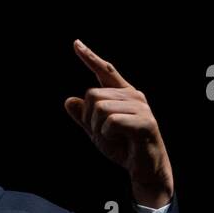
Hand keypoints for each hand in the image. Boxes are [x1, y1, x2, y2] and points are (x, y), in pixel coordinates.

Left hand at [64, 39, 174, 207]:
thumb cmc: (123, 148)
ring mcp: (141, 107)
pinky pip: (110, 121)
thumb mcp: (97, 132)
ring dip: (98, 128)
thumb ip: (83, 117)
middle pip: (92, 95)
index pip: (104, 71)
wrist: (144, 168)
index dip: (90, 57)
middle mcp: (133, 95)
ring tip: (115, 138)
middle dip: (90, 118)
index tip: (76, 43)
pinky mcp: (144, 121)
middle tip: (105, 134)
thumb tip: (68, 100)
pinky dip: (107, 134)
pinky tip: (120, 140)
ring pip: (100, 108)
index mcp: (123, 94)